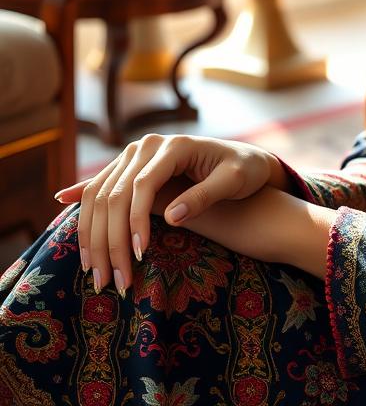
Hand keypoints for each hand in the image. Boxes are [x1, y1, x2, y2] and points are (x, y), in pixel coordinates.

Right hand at [54, 133, 277, 297]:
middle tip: (112, 280)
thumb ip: (204, 196)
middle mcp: (149, 146)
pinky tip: (62, 202)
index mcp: (174, 146)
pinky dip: (84, 201)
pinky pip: (102, 184)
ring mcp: (136, 153)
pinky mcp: (131, 165)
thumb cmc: (243, 170)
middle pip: (115, 194)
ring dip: (93, 234)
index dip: (135, 222)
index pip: (142, 186)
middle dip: (109, 239)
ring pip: (102, 194)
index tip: (138, 254)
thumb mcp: (234, 181)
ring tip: (95, 272)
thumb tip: (172, 218)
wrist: (243, 158)